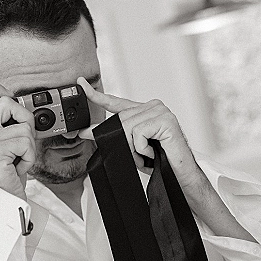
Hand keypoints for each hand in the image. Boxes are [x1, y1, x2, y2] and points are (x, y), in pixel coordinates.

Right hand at [0, 79, 35, 200]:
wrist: (4, 199)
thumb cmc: (8, 174)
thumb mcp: (9, 146)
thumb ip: (9, 125)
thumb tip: (14, 106)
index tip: (2, 91)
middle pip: (7, 102)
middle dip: (25, 120)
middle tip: (22, 141)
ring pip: (23, 127)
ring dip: (29, 146)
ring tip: (18, 159)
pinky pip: (25, 142)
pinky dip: (29, 156)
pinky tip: (18, 166)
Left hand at [78, 78, 202, 189]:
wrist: (179, 176)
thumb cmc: (159, 164)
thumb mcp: (130, 149)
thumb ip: (113, 136)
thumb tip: (88, 132)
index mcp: (142, 112)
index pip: (116, 102)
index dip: (97, 95)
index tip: (81, 84)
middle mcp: (152, 107)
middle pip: (120, 120)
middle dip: (121, 142)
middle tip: (135, 156)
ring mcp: (160, 112)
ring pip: (127, 127)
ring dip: (133, 149)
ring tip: (147, 156)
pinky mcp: (165, 120)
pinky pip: (139, 133)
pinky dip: (142, 149)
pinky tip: (154, 152)